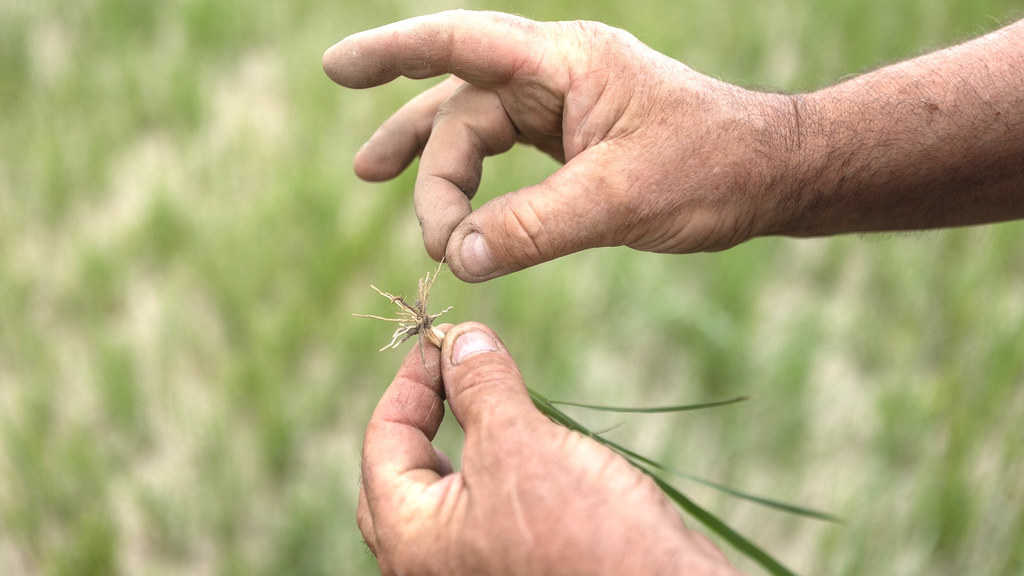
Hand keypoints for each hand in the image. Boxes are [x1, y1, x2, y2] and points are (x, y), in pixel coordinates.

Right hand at [323, 11, 794, 281]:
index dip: (393, 51)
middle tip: (433, 242)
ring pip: (474, 125)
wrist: (770, 172)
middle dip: (431, 169)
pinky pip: (503, 149)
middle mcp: (555, 72)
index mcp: (565, 63)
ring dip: (433, 164)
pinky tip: (456, 205)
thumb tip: (459, 257)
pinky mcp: (571, 134)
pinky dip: (474, 178)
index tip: (334, 68)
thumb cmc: (713, 170)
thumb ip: (534, 228)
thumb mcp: (620, 201)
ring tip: (371, 178)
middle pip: (461, 108)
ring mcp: (562, 101)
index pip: (461, 43)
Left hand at [358, 322, 738, 575]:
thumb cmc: (583, 532)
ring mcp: (472, 567)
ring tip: (495, 394)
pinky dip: (497, 466)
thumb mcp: (520, 444)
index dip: (411, 381)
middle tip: (457, 366)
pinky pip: (486, 510)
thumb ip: (479, 388)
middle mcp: (430, 562)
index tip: (444, 339)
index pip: (382, 440)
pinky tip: (528, 443)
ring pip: (448, 490)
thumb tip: (460, 339)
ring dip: (467, 437)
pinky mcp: (515, 567)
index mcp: (410, 538)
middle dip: (427, 412)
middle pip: (404, 470)